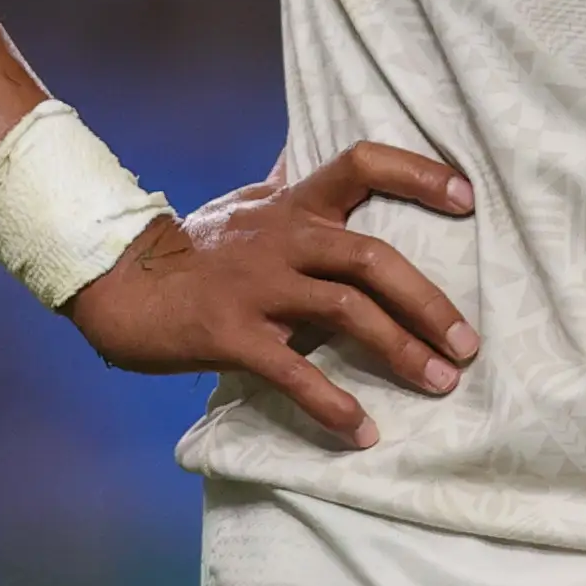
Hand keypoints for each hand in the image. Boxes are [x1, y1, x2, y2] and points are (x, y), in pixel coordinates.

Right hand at [61, 141, 476, 447]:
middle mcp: (281, 238)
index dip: (418, 175)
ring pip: (346, 311)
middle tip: (467, 344)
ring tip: (439, 383)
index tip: (467, 198)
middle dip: (429, 301)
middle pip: (371, 257)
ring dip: (401, 350)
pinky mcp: (231, 333)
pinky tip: (362, 432)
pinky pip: (293, 369)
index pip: (362, 164)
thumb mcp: (242, 204)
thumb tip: (308, 154)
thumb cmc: (191, 246)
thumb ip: (285, 187)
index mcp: (290, 204)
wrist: (117, 282)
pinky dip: (333, 404)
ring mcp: (257, 285)